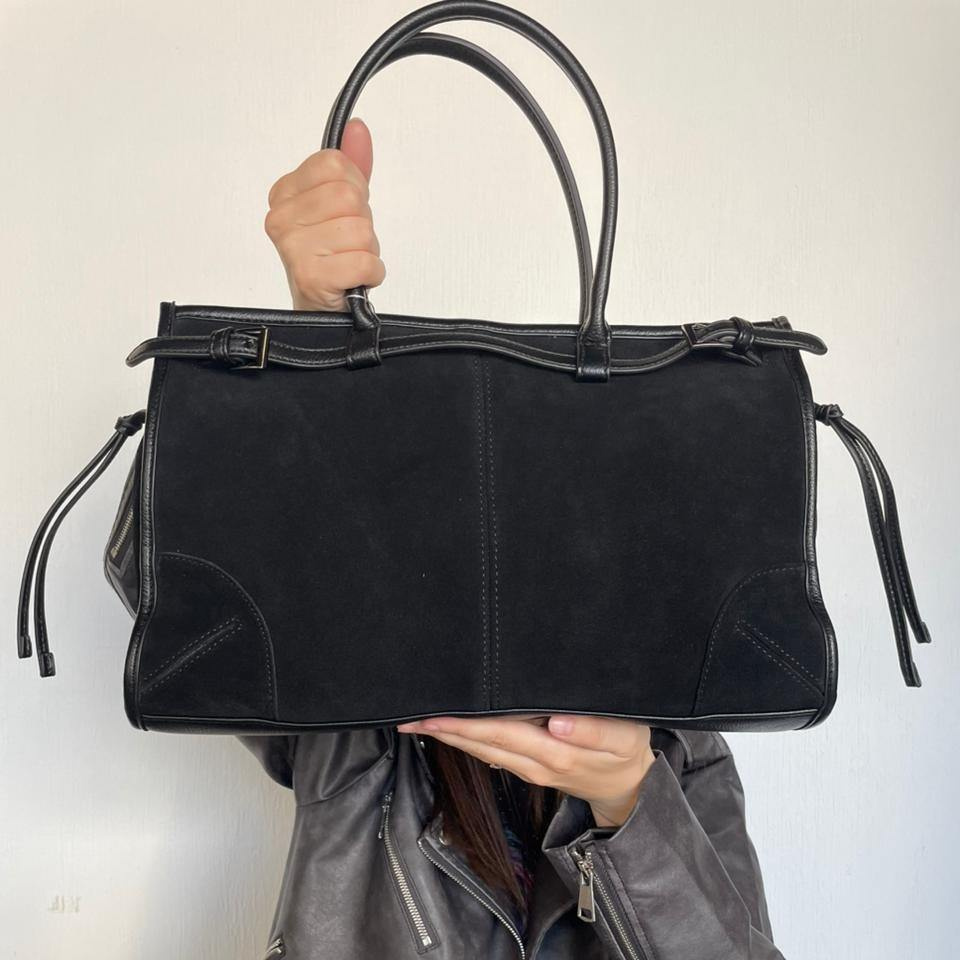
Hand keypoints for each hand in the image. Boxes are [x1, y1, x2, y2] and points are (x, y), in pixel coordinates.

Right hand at [263, 117, 384, 310]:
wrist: (320, 311)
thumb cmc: (329, 260)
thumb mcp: (339, 207)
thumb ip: (350, 166)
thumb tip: (357, 129)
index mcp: (284, 194)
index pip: (334, 163)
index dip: (354, 189)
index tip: (343, 213)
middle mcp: (282, 219)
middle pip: (350, 196)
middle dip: (363, 223)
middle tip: (347, 244)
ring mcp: (293, 248)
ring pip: (360, 229)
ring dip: (367, 251)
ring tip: (348, 262)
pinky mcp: (310, 276)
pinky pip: (365, 261)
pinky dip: (371, 273)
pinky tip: (353, 279)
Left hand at [396, 713, 656, 827]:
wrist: (630, 786)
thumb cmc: (627, 749)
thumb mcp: (624, 737)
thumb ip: (594, 731)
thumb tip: (559, 725)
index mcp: (554, 752)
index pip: (498, 732)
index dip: (462, 724)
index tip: (431, 715)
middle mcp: (535, 762)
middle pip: (480, 743)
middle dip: (443, 729)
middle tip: (407, 716)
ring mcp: (530, 768)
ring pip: (482, 750)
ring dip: (449, 736)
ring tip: (419, 721)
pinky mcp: (530, 768)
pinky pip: (492, 753)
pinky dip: (468, 740)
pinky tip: (452, 729)